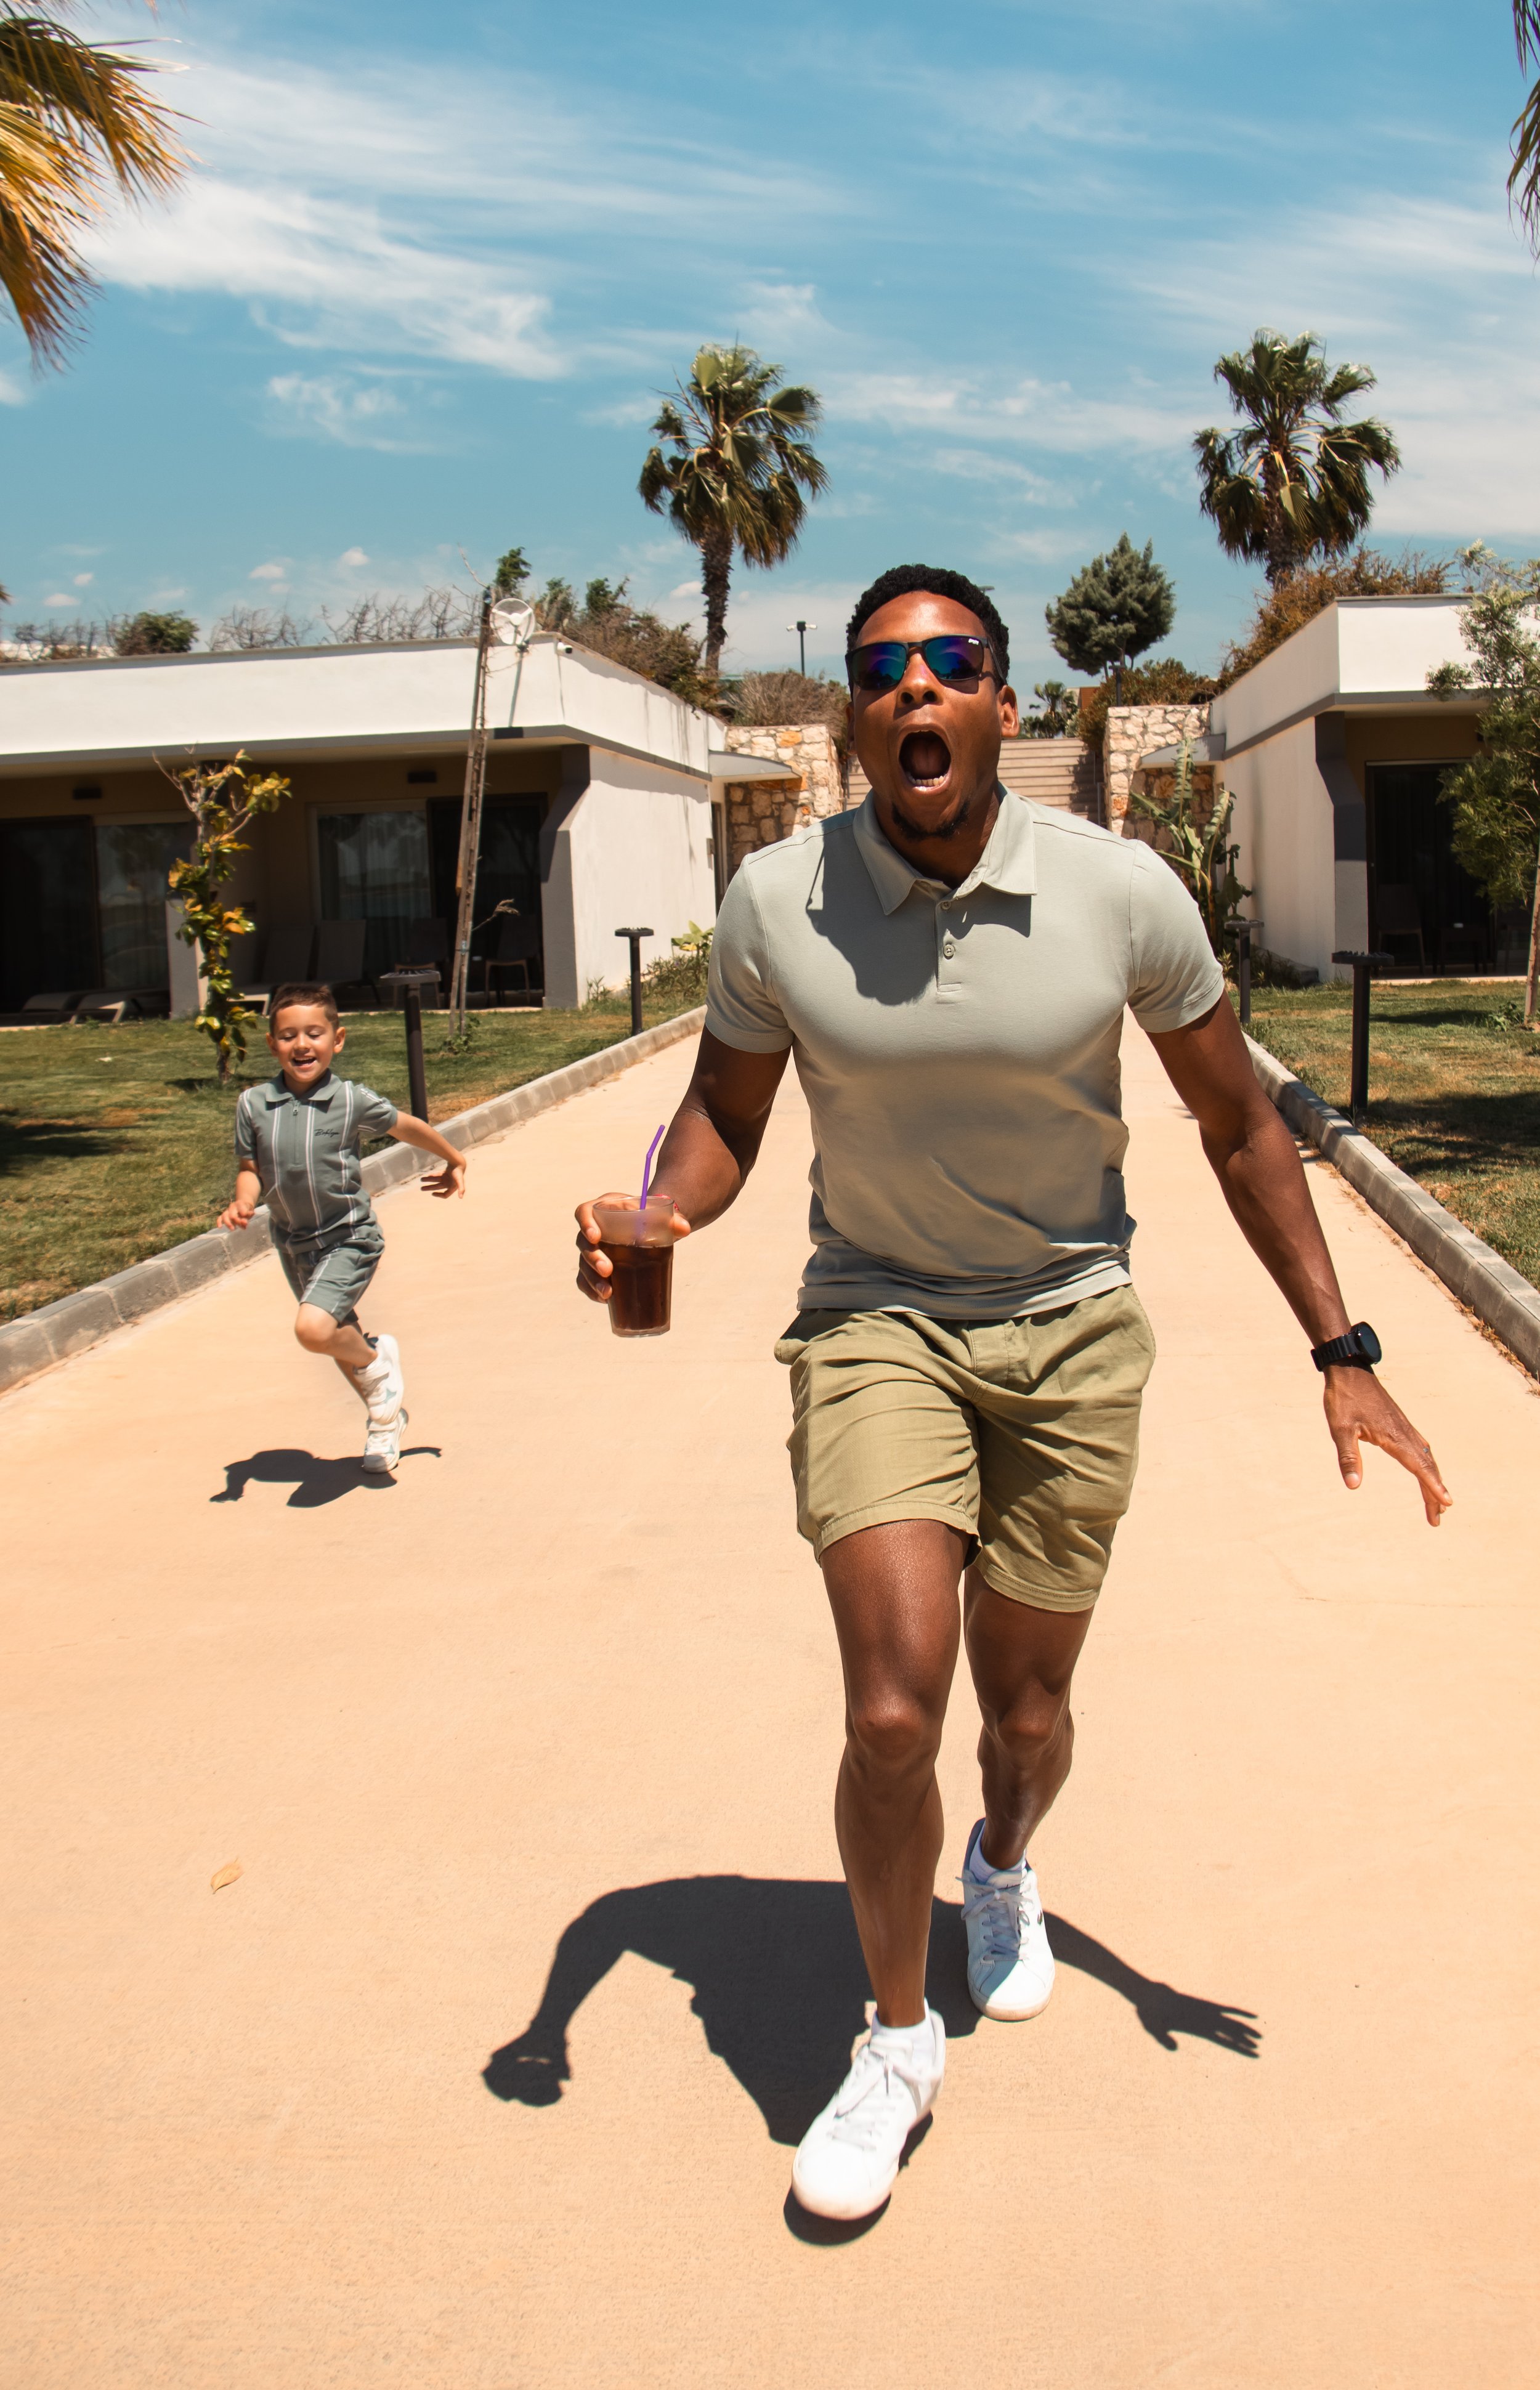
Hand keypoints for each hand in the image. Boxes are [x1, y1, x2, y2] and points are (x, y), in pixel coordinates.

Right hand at [217, 1196, 254, 1231]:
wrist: (243, 1205)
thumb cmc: (247, 1210)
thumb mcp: (250, 1211)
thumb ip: (248, 1216)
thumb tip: (245, 1222)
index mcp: (239, 1204)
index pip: (240, 1211)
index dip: (244, 1217)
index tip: (246, 1222)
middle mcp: (232, 1206)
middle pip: (232, 1215)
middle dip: (237, 1222)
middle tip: (243, 1227)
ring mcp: (227, 1210)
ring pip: (225, 1216)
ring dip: (228, 1224)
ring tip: (233, 1229)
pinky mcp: (224, 1214)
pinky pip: (219, 1218)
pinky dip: (219, 1222)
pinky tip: (220, 1227)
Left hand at [420, 1154, 466, 1199]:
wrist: (459, 1162)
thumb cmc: (459, 1172)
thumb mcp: (460, 1181)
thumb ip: (461, 1189)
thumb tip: (461, 1198)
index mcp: (452, 1187)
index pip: (445, 1194)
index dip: (439, 1195)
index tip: (432, 1193)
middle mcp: (449, 1183)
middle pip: (437, 1187)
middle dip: (429, 1188)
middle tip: (421, 1189)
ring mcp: (447, 1178)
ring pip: (436, 1180)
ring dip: (428, 1180)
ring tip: (421, 1179)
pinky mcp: (445, 1173)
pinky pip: (437, 1175)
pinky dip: (432, 1175)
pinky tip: (427, 1175)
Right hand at [575, 1191, 690, 1302]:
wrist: (649, 1227)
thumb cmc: (651, 1218)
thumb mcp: (659, 1215)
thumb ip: (673, 1220)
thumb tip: (685, 1229)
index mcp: (604, 1208)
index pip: (584, 1212)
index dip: (585, 1224)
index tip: (595, 1237)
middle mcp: (593, 1228)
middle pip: (583, 1243)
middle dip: (593, 1259)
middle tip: (607, 1270)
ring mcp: (592, 1249)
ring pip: (583, 1265)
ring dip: (592, 1280)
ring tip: (608, 1293)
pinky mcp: (593, 1267)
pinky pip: (585, 1280)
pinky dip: (592, 1291)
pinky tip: (604, 1300)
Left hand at [1324, 1368, 1450, 1525]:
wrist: (1349, 1370)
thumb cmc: (1344, 1399)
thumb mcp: (1340, 1429)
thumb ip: (1348, 1457)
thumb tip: (1353, 1486)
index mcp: (1394, 1436)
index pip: (1419, 1467)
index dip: (1433, 1486)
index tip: (1446, 1503)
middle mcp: (1405, 1433)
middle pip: (1427, 1467)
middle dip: (1435, 1492)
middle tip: (1438, 1518)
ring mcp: (1405, 1428)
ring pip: (1426, 1458)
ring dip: (1433, 1480)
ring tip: (1437, 1502)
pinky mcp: (1400, 1424)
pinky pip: (1420, 1449)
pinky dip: (1427, 1465)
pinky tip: (1426, 1470)